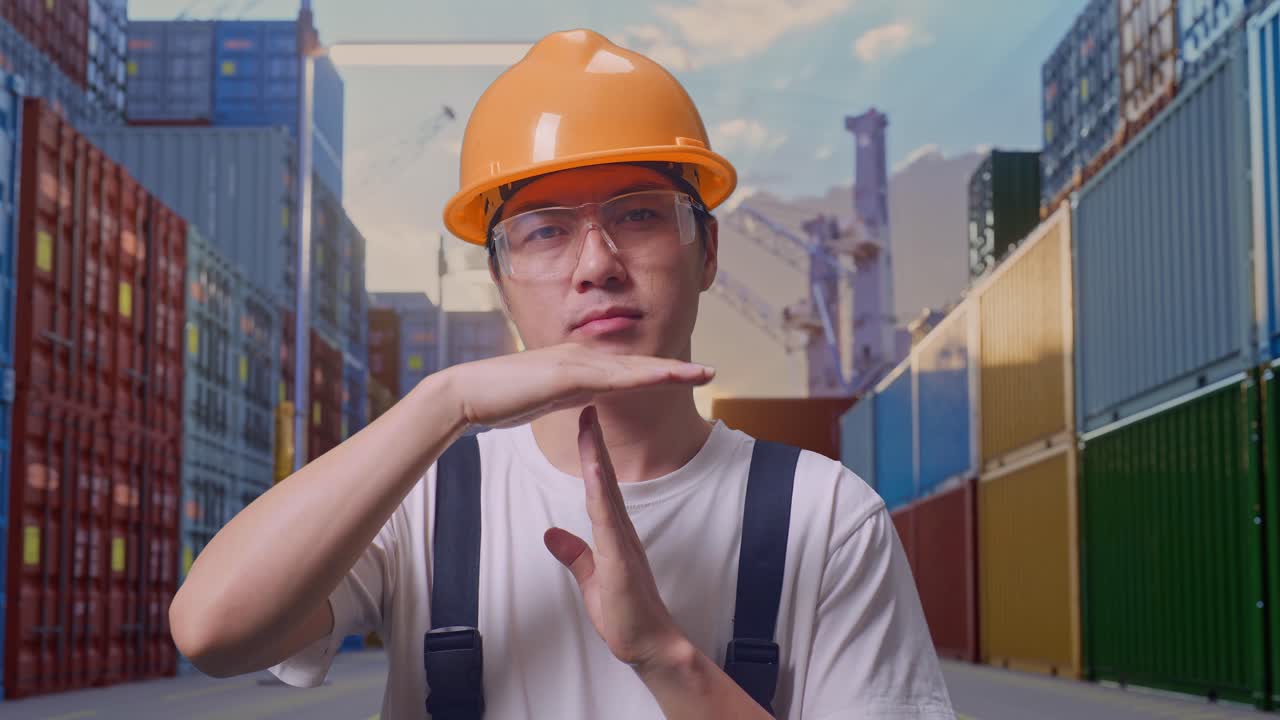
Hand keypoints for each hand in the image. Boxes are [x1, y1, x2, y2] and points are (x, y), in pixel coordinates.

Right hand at [447, 343, 714, 429]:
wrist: (468, 393)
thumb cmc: (500, 398)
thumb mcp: (545, 398)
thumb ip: (567, 394)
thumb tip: (585, 399)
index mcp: (578, 364)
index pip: (627, 371)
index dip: (660, 373)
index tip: (688, 377)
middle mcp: (581, 357)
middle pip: (638, 366)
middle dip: (676, 369)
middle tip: (710, 373)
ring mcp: (574, 363)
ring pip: (631, 369)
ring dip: (668, 371)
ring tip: (700, 375)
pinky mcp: (564, 374)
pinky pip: (609, 378)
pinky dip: (638, 378)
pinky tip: (662, 379)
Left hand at [542, 405, 688, 671]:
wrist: (649, 645)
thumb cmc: (626, 616)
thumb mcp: (591, 580)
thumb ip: (575, 555)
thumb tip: (552, 533)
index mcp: (614, 532)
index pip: (599, 484)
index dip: (591, 452)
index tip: (583, 422)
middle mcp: (621, 530)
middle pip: (605, 477)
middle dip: (595, 441)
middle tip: (587, 404)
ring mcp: (622, 542)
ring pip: (607, 490)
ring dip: (597, 456)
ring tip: (588, 424)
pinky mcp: (621, 559)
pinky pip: (609, 519)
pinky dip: (602, 492)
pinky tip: (595, 471)